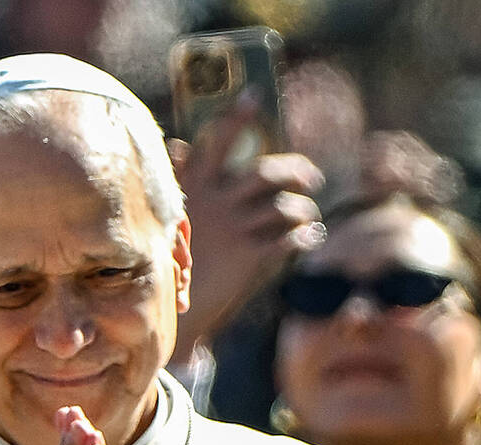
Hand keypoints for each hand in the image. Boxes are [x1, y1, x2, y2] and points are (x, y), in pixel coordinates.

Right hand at [169, 100, 321, 358]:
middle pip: (267, 172)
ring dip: (305, 210)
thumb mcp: (170, 216)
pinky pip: (291, 240)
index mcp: (195, 189)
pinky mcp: (251, 259)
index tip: (255, 96)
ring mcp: (236, 231)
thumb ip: (180, 180)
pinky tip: (309, 238)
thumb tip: (177, 145)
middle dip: (296, 170)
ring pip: (286, 207)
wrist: (169, 313)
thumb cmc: (172, 261)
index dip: (236, 116)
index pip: (216, 141)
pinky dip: (306, 237)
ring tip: (308, 216)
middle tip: (311, 177)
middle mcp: (218, 204)